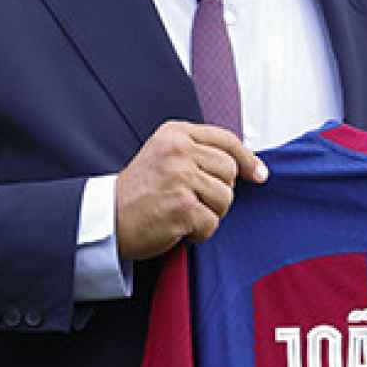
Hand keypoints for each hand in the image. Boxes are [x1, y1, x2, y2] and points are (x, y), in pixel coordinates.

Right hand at [113, 122, 267, 261]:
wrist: (107, 218)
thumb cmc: (140, 191)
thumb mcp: (166, 156)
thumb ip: (200, 152)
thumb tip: (250, 166)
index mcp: (176, 133)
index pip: (226, 140)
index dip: (247, 159)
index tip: (259, 174)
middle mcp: (178, 150)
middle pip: (230, 171)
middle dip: (220, 191)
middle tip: (194, 201)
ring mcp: (180, 177)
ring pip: (225, 198)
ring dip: (210, 213)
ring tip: (183, 213)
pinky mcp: (181, 206)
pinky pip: (212, 223)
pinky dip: (199, 232)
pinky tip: (179, 228)